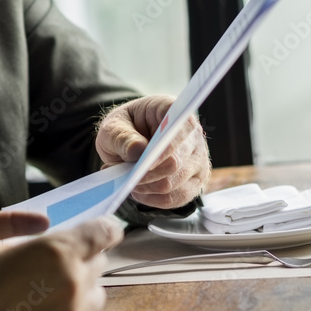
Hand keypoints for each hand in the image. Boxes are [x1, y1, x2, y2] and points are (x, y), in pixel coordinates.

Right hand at [0, 216, 122, 310]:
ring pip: (97, 295)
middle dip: (85, 260)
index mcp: (58, 249)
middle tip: (61, 265)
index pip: (104, 232)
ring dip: (82, 290)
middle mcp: (73, 280)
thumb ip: (44, 243)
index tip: (107, 231)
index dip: (107, 229)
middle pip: (100, 263)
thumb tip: (65, 240)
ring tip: (53, 294)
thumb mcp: (10, 248)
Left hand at [95, 94, 210, 208]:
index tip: (144, 163)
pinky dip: (155, 200)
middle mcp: (192, 134)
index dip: (165, 149)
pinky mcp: (195, 180)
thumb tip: (138, 151)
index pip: (180, 130)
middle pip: (177, 163)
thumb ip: (122, 137)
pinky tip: (139, 192)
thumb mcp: (112, 128)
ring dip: (148, 188)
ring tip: (128, 182)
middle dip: (148, 176)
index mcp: (173, 110)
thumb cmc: (123, 129)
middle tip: (125, 178)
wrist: (129, 140)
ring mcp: (197, 158)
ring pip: (176, 184)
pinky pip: (177, 199)